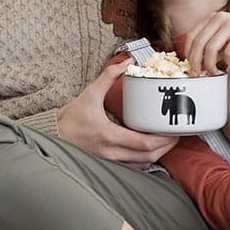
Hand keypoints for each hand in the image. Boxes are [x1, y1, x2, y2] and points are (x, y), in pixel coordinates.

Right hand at [57, 61, 178, 166]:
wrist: (54, 135)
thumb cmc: (71, 117)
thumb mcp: (90, 93)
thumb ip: (109, 76)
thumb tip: (127, 61)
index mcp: (109, 135)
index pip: (144, 144)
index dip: (163, 139)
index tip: (173, 130)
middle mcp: (111, 152)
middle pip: (149, 157)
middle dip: (166, 147)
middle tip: (175, 135)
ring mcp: (109, 161)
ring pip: (142, 165)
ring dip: (157, 155)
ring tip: (165, 141)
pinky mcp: (108, 164)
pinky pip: (133, 167)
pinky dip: (144, 160)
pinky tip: (150, 149)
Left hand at [183, 12, 229, 74]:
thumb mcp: (225, 44)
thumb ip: (211, 51)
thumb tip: (197, 66)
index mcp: (212, 18)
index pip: (191, 36)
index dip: (188, 54)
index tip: (192, 68)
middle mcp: (220, 17)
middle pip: (198, 42)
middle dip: (196, 62)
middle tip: (200, 75)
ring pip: (211, 47)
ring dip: (210, 64)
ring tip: (216, 72)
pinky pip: (228, 50)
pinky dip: (228, 60)